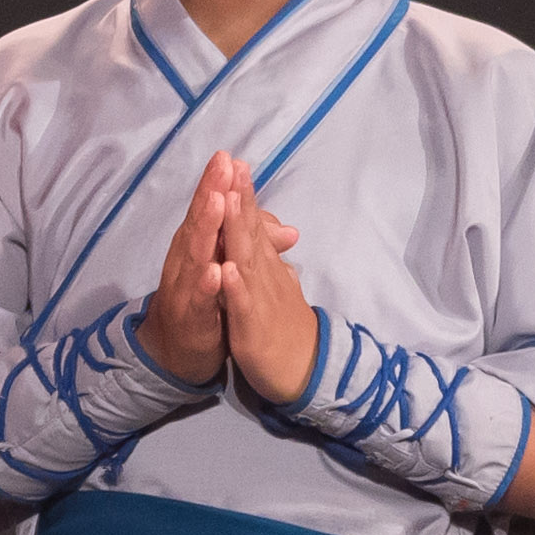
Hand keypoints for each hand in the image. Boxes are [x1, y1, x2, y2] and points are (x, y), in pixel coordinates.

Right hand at [137, 158, 246, 388]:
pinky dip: (206, 284)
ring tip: (219, 202)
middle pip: (200, 221)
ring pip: (196, 254)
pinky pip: (198, 299)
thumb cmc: (205, 303)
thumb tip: (288, 230)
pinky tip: (214, 271)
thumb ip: (254, 248)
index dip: (219, 184)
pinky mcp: (190, 316)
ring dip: (207, 228)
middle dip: (211, 193)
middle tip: (222, 165)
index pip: (209, 210)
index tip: (231, 157)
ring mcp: (185, 287)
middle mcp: (187, 260)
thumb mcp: (230, 271)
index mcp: (198, 246)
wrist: (177, 352)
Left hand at [216, 183, 315, 403]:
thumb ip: (277, 261)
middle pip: (252, 233)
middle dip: (241, 198)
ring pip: (248, 260)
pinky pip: (243, 304)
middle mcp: (266, 276)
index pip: (254, 226)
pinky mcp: (253, 327)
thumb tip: (281, 236)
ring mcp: (261, 300)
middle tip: (233, 164)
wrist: (306, 372)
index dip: (244, 195)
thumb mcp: (280, 289)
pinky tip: (228, 268)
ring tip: (231, 199)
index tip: (234, 162)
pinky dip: (236, 286)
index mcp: (267, 268)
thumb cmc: (289, 330)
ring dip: (240, 230)